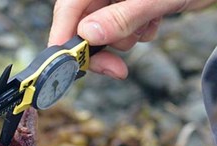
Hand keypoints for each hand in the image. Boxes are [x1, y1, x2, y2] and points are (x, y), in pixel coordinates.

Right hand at [49, 0, 216, 78]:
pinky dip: (136, 34)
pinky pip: (122, 28)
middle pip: (83, 23)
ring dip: (123, 40)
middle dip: (98, 49)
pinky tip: (153, 23)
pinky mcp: (132, 5)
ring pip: (103, 30)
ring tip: (146, 29)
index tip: (66, 63)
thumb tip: (89, 36)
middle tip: (115, 70)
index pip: (68, 8)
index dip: (63, 37)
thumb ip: (121, 17)